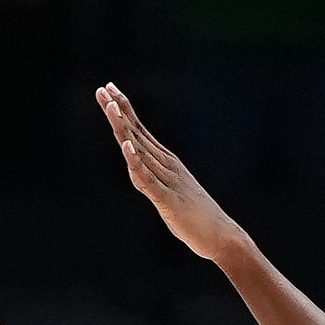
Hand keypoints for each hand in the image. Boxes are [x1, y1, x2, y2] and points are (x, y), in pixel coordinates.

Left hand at [96, 83, 248, 264]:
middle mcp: (166, 165)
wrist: (221, 235)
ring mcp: (167, 180)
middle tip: (103, 89)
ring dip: (125, 128)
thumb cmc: (197, 217)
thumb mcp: (170, 192)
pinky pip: (148, 178)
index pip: (139, 131)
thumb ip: (155, 181)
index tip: (109, 89)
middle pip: (137, 134)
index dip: (124, 110)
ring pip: (140, 150)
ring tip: (111, 108)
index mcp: (165, 162)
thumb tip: (141, 173)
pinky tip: (127, 146)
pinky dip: (136, 162)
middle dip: (119, 111)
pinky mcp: (167, 199)